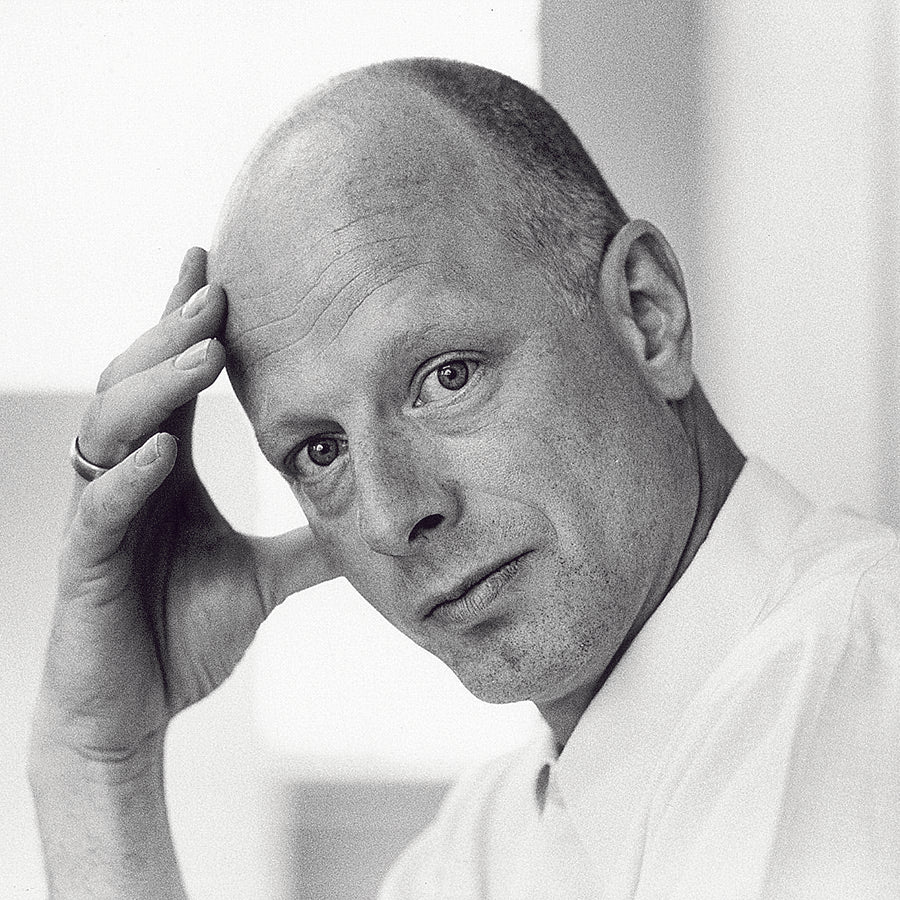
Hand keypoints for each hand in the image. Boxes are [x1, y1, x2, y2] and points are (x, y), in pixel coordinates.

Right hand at [32, 248, 333, 763]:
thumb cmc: (180, 636)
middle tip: (215, 289)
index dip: (185, 326)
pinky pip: (102, 510)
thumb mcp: (262, 577)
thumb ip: (307, 544)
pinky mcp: (85, 564)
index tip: (214, 270)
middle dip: (173, 334)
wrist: (133, 711)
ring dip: (156, 386)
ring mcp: (102, 516)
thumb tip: (368, 521)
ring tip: (202, 350)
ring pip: (111, 429)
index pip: (174, 384)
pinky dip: (130, 477)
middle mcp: (128, 479)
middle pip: (137, 385)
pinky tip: (163, 449)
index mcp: (165, 472)